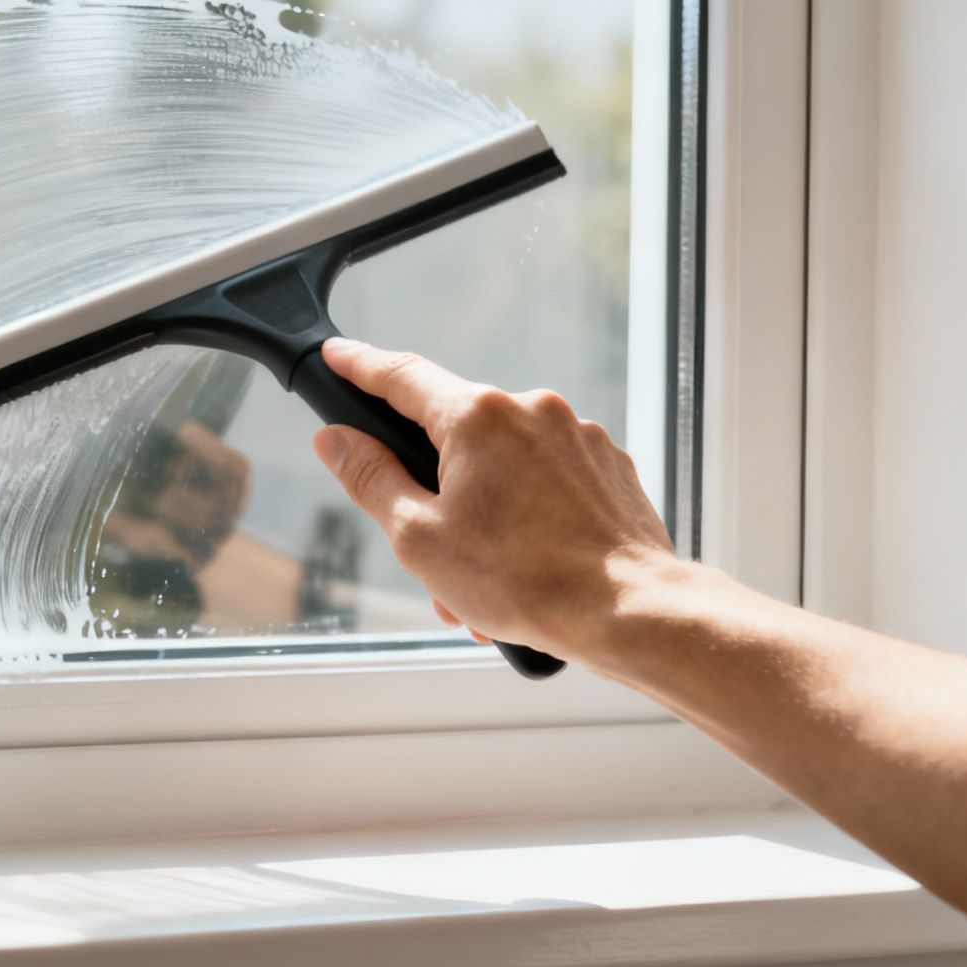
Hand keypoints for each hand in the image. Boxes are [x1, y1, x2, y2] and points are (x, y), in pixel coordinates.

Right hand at [310, 338, 678, 668]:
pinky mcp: (607, 467)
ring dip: (479, 517)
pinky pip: (544, 483)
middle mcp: (531, 410)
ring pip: (501, 468)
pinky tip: (524, 571)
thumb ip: (370, 478)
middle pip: (453, 438)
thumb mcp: (419, 536)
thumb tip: (335, 439)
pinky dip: (524, 519)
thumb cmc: (523, 580)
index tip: (336, 354)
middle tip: (425, 555)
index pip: (401, 376)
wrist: (631, 611)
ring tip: (480, 588)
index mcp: (478, 417)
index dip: (359, 365)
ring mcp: (576, 436)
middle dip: (430, 493)